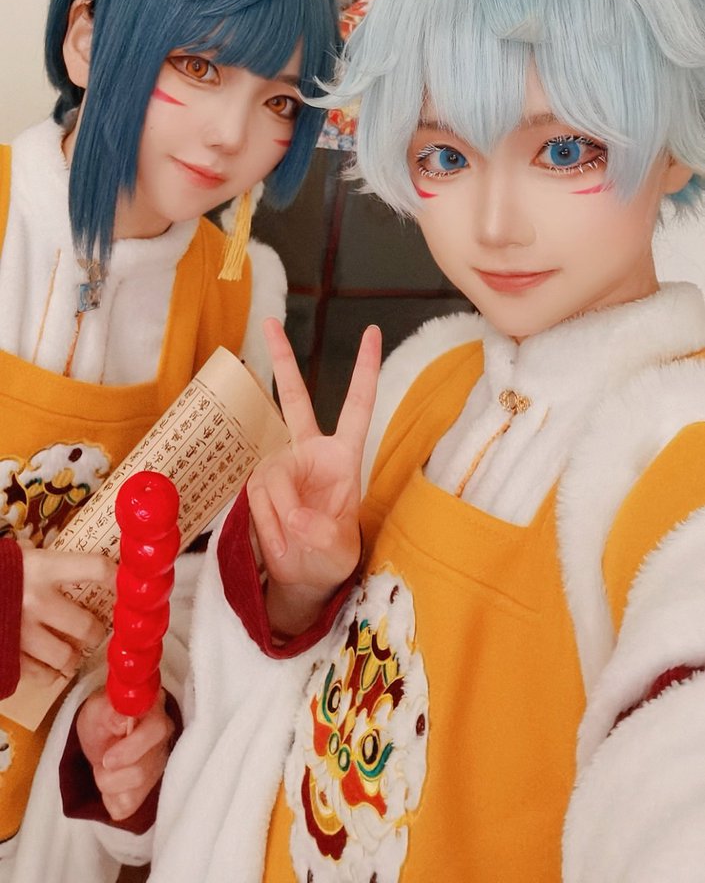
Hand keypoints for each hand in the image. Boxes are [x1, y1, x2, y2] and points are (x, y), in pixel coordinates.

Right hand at [20, 544, 115, 685]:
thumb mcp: (16, 558)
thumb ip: (44, 563)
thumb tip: (85, 567)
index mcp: (40, 568)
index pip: (96, 569)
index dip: (118, 578)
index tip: (128, 584)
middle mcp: (35, 601)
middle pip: (87, 626)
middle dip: (96, 632)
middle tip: (95, 632)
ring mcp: (20, 635)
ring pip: (67, 657)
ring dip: (74, 656)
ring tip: (72, 651)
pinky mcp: (7, 659)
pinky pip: (43, 676)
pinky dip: (51, 674)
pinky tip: (47, 665)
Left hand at [77, 688, 173, 821]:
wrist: (100, 736)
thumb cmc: (101, 718)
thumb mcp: (96, 709)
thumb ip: (108, 710)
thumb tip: (123, 718)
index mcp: (155, 710)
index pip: (156, 730)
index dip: (131, 748)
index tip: (107, 759)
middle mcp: (165, 736)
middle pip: (143, 769)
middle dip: (112, 773)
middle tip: (100, 761)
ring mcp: (161, 762)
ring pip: (135, 789)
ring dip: (108, 783)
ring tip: (104, 767)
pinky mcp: (152, 785)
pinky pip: (129, 805)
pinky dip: (111, 798)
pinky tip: (112, 781)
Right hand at [248, 319, 380, 634]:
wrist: (303, 578)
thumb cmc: (331, 558)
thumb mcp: (336, 549)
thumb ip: (318, 530)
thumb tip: (293, 516)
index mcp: (344, 457)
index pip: (357, 406)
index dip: (364, 370)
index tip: (372, 331)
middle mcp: (309, 452)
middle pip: (295, 399)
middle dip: (281, 360)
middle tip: (269, 322)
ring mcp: (280, 465)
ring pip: (271, 477)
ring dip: (280, 517)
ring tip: (293, 543)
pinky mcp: (258, 483)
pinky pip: (256, 498)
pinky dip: (267, 524)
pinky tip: (277, 540)